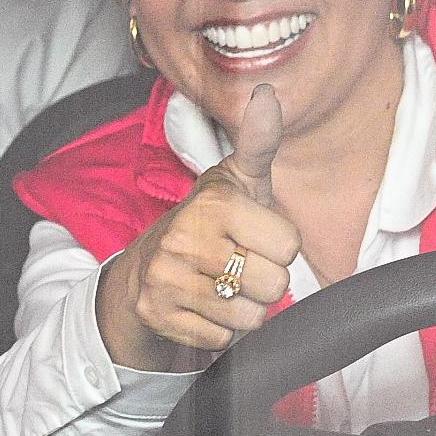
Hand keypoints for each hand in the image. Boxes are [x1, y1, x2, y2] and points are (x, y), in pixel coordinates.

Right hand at [94, 84, 303, 373]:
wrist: (147, 269)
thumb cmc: (209, 224)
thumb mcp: (237, 180)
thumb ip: (258, 142)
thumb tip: (267, 95)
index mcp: (214, 202)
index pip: (288, 245)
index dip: (279, 246)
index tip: (254, 237)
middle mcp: (185, 238)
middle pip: (273, 285)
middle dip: (264, 282)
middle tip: (238, 266)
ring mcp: (167, 279)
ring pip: (250, 317)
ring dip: (244, 309)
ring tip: (223, 288)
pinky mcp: (158, 315)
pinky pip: (221, 339)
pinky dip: (219, 331)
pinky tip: (203, 308)